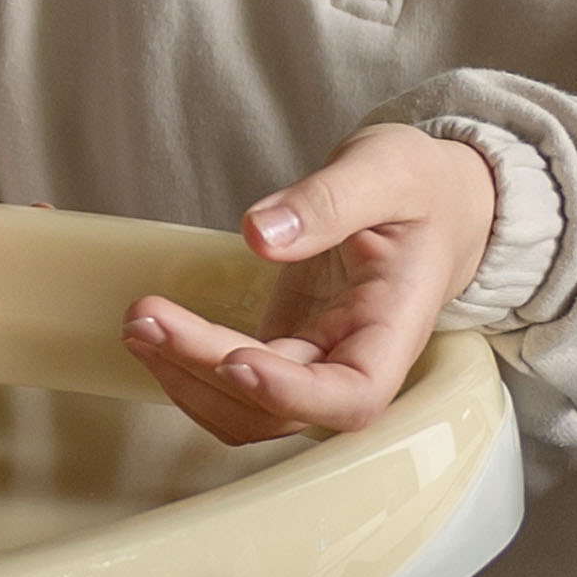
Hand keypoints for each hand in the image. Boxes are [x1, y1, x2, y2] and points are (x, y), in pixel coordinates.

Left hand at [126, 126, 495, 446]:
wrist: (438, 202)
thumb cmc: (424, 190)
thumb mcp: (387, 170)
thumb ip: (329, 200)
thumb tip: (260, 234)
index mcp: (396, 328)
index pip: (353, 394)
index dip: (292, 393)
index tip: (238, 361)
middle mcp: (356, 361)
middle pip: (279, 404)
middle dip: (205, 369)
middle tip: (147, 318)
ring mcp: (317, 361)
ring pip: (247, 406)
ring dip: (186, 377)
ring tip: (137, 323)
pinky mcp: (286, 348)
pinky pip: (233, 382)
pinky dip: (189, 364)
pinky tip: (153, 329)